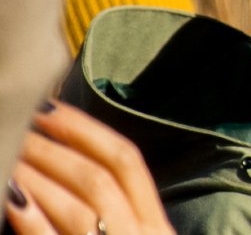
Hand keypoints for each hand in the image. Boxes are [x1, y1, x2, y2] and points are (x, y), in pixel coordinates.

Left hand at [4, 102, 172, 234]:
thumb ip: (114, 209)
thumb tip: (72, 159)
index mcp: (155, 225)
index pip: (127, 161)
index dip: (85, 129)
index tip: (48, 108)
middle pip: (101, 179)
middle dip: (57, 147)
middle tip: (20, 124)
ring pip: (78, 206)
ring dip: (39, 177)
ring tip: (10, 152)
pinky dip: (30, 217)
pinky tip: (9, 195)